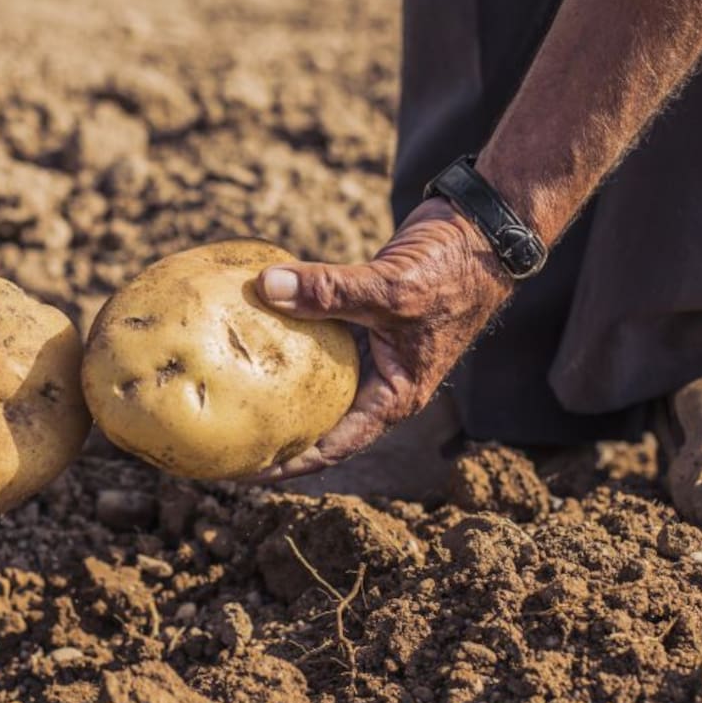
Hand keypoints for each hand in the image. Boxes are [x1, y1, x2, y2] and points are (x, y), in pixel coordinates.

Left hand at [249, 198, 513, 481]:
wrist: (479, 230)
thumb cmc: (452, 271)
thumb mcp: (391, 288)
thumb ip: (329, 290)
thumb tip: (266, 287)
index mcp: (395, 396)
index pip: (333, 446)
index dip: (287, 464)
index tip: (242, 472)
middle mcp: (380, 381)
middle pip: (318, 420)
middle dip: (273, 432)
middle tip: (222, 438)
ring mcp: (370, 350)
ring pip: (314, 378)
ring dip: (275, 384)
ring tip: (225, 391)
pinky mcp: (361, 318)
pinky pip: (316, 335)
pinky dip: (287, 335)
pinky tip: (248, 328)